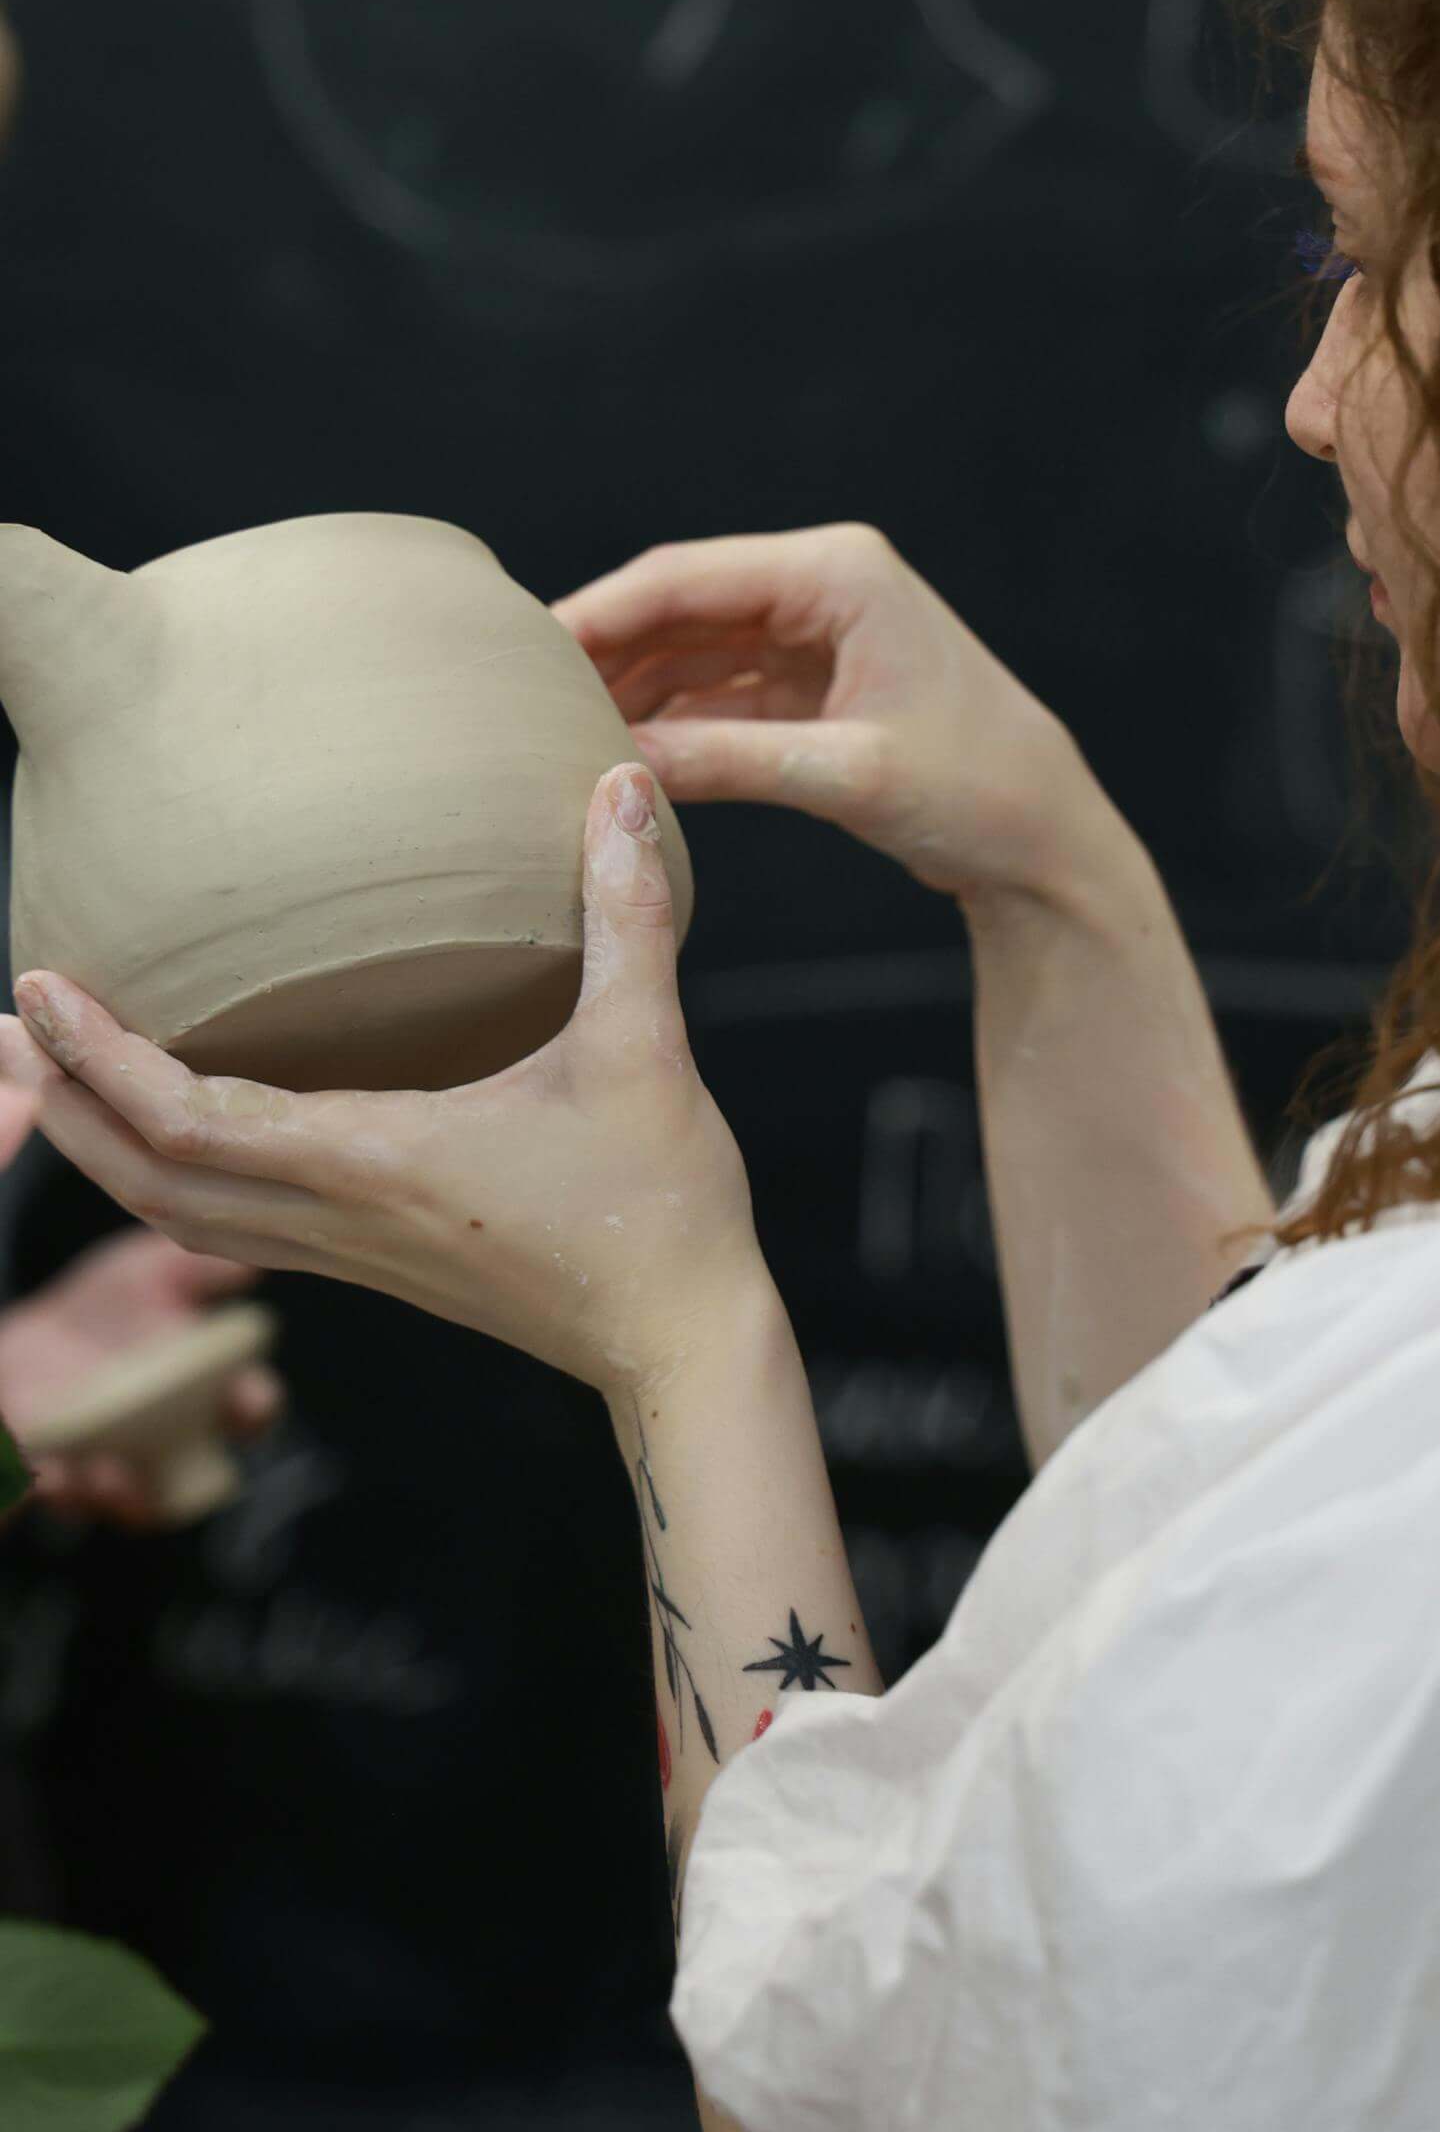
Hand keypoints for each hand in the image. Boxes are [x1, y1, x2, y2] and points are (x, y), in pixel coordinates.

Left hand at [0, 767, 766, 1395]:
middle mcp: (342, 1217)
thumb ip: (628, 915)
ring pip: (182, 1214)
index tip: (38, 989)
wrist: (680, 1343)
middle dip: (61, 1105)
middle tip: (4, 1027)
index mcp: (378, 1161)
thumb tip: (623, 788)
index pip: (188, 1119)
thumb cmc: (660, 1207)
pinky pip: (236, 1226)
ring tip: (52, 1078)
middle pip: (148, 1179)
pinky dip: (173, 1178)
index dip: (97, 1057)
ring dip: (103, 1148)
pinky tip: (177, 1132)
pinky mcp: (377, 1265)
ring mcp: (353, 1253)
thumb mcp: (647, 1048)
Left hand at [0, 1233, 283, 1527]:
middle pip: (198, 1476)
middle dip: (193, 1477)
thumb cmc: (103, 1311)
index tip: (249, 1399)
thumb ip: (195, 1269)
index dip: (256, 1407)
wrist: (27, 1341)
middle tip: (175, 1457)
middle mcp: (169, 1442)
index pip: (249, 1410)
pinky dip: (61, 1489)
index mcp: (206, 1393)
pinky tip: (52, 1471)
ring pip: (134, 1501)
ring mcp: (115, 1467)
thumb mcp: (145, 1273)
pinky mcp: (60, 1479)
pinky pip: (65, 1496)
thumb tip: (250, 1264)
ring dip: (124, 1494)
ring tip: (106, 1472)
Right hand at [553, 521, 1106, 910]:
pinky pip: (718, 691)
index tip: (526, 652)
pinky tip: (619, 751)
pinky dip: (671, 719)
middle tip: (517, 699)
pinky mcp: (813, 685)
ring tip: (555, 733)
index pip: (688, 577)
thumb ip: (730, 762)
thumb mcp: (848, 775)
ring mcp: (816, 634)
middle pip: (680, 606)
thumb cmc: (979, 791)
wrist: (1046, 840)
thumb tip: (620, 766)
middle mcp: (823, 586)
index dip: (600, 612)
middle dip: (604, 650)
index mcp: (840, 572)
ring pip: (693, 649)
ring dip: (632, 688)